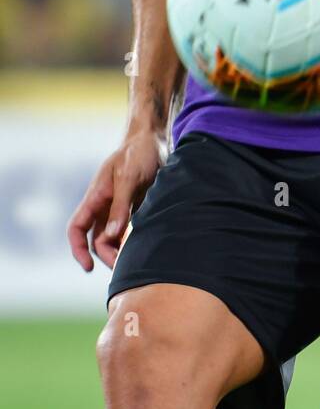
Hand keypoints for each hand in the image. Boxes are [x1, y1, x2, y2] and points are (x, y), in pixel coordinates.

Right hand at [66, 130, 163, 270]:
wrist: (154, 140)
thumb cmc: (137, 154)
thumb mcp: (129, 177)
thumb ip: (120, 206)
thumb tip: (111, 235)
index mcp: (95, 197)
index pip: (77, 228)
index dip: (78, 249)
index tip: (88, 267)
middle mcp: (104, 206)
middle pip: (97, 240)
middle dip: (106, 256)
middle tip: (123, 268)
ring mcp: (119, 208)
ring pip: (113, 238)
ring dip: (120, 251)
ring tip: (135, 261)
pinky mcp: (134, 208)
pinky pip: (129, 231)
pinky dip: (133, 241)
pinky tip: (145, 247)